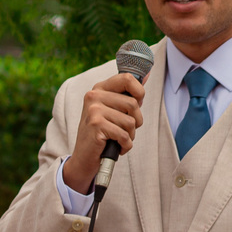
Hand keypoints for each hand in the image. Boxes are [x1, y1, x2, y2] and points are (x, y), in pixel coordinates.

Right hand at [62, 72, 146, 193]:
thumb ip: (127, 93)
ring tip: (118, 139)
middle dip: (136, 121)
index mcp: (99, 89)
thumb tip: (147, 74)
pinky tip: (117, 147)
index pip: (127, 78)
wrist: (83, 158)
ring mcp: (93, 110)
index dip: (139, 92)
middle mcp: (94, 96)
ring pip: (131, 121)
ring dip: (130, 135)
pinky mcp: (96, 125)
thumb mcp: (113, 110)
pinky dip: (126, 146)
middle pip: (133, 104)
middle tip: (125, 129)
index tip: (136, 104)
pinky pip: (125, 135)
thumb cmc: (102, 133)